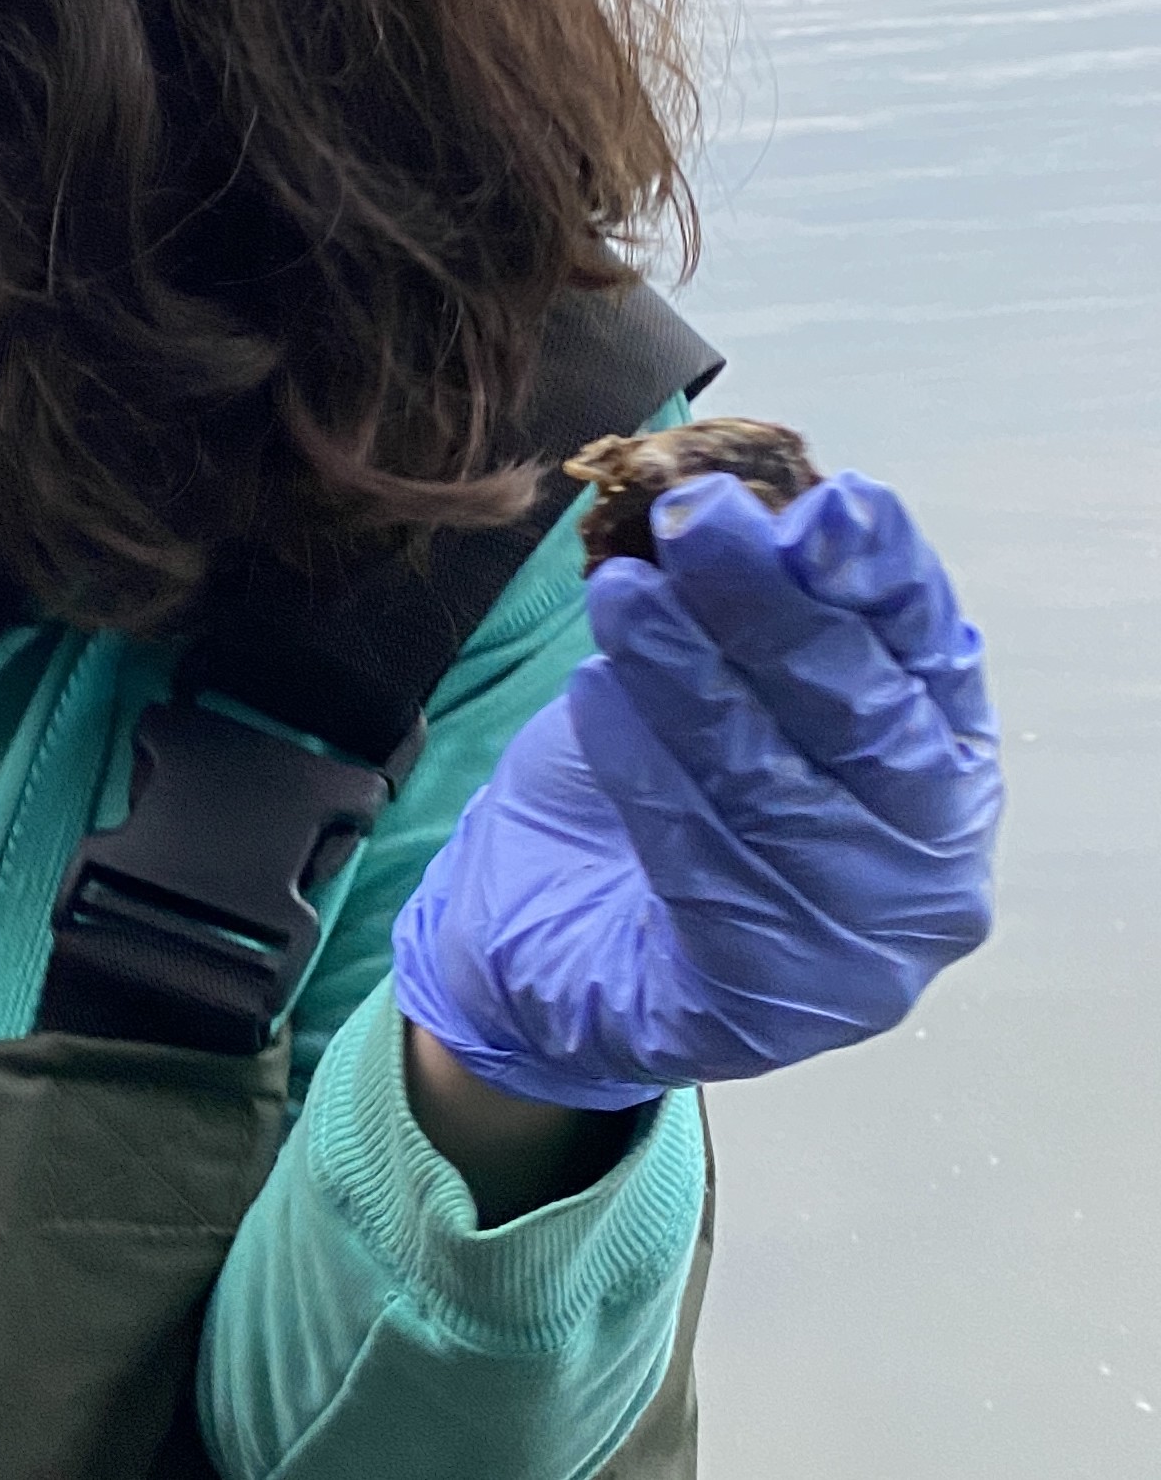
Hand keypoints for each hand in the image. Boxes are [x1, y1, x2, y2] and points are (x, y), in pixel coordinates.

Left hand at [390, 470, 1000, 1110]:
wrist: (557, 938)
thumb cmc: (662, 788)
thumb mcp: (709, 674)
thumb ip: (747, 605)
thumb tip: (750, 499)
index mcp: (944, 766)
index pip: (932, 658)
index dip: (885, 577)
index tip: (831, 503)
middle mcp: (929, 864)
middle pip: (863, 719)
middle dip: (773, 609)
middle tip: (694, 521)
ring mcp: (858, 948)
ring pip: (776, 788)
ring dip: (691, 679)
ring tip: (620, 597)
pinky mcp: (764, 1003)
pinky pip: (701, 868)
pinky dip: (645, 773)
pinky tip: (594, 699)